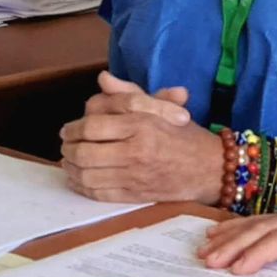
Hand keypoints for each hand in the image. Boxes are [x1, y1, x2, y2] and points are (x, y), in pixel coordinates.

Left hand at [60, 70, 218, 203]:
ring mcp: (134, 176)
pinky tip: (79, 180)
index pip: (93, 126)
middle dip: (68, 150)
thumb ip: (129, 93)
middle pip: (84, 153)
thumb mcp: (161, 107)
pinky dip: (82, 187)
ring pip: (87, 175)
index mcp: (142, 125)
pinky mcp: (135, 196)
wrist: (210, 169)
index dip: (74, 128)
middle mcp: (136, 151)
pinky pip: (99, 194)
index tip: (68, 129)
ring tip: (69, 162)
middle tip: (65, 146)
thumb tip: (103, 79)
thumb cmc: (185, 135)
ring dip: (71, 169)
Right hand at [198, 185, 276, 275]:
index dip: (262, 252)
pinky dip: (236, 227)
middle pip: (264, 229)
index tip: (239, 268)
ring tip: (204, 250)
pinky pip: (260, 221)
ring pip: (257, 223)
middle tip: (209, 262)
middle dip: (235, 245)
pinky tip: (216, 233)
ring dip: (230, 236)